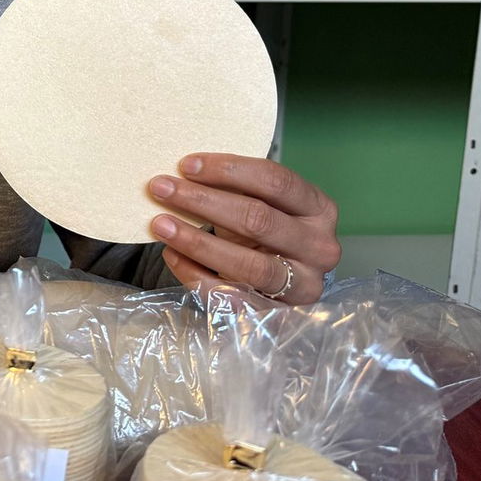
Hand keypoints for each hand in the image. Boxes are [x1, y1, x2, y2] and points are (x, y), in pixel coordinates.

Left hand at [146, 153, 340, 304]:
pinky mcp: (280, 314)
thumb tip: (184, 171)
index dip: (230, 170)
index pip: (276, 181)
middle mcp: (319, 247)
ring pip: (248, 264)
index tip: (186, 165)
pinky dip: (196, 275)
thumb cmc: (267, 234)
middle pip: (258, 219)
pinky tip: (172, 255)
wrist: (284, 285)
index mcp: (319, 209)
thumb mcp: (262, 205)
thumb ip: (236, 189)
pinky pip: (233, 296)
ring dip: (198, 242)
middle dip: (203, 201)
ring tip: (160, 225)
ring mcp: (303, 285)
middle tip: (161, 189)